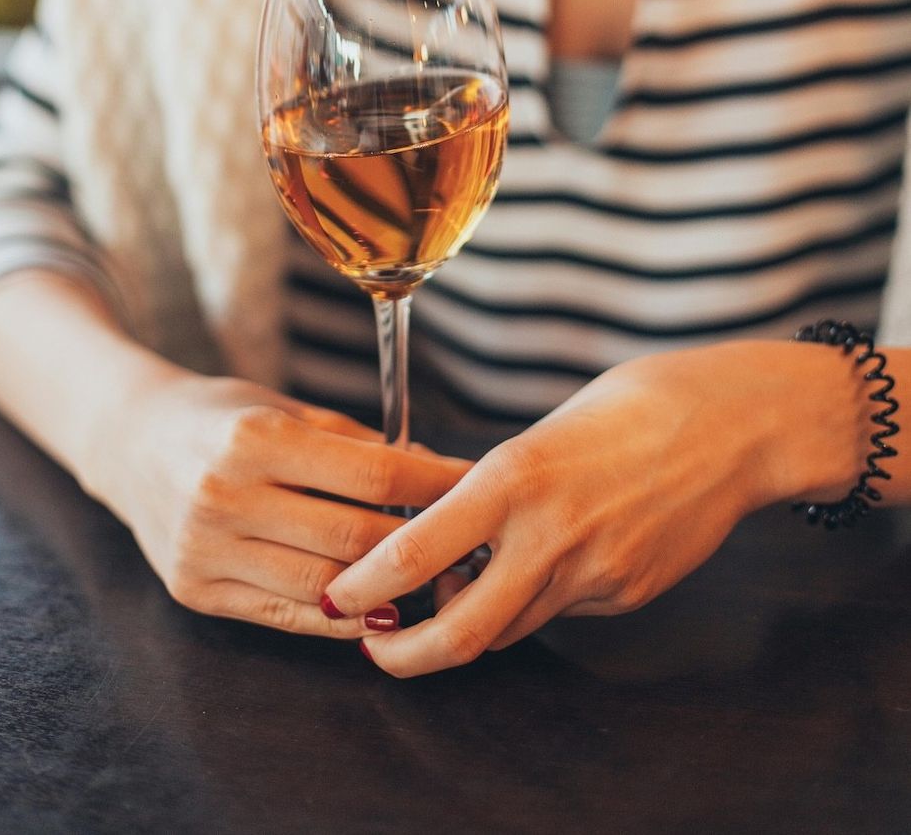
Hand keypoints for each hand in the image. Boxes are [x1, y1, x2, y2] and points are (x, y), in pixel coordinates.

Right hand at [83, 371, 470, 638]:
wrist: (129, 443)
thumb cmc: (220, 417)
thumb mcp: (284, 409)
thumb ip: (356, 444)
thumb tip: (434, 469)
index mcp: (255, 438)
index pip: (374, 472)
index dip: (435, 483)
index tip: (473, 485)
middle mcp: (225, 496)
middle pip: (355, 537)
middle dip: (422, 543)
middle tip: (464, 542)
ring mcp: (205, 550)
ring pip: (325, 586)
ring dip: (387, 589)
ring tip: (429, 579)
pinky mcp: (194, 591)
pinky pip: (284, 616)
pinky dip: (338, 618)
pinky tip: (375, 609)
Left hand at [322, 341, 866, 674]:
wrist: (728, 426)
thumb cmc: (625, 409)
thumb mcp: (538, 436)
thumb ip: (490, 492)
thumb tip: (444, 535)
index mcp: (513, 478)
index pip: (413, 554)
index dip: (364, 589)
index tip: (338, 600)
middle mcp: (548, 535)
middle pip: (459, 631)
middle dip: (405, 656)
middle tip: (377, 651)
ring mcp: (594, 573)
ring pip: (509, 628)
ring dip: (470, 622)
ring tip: (460, 588)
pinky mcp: (626, 594)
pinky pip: (560, 613)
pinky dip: (535, 599)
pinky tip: (552, 557)